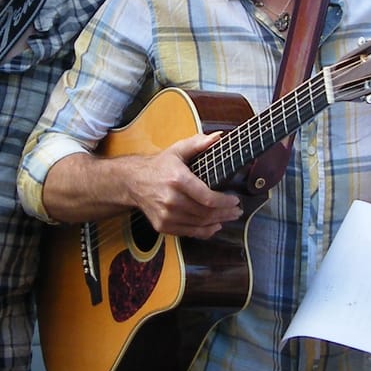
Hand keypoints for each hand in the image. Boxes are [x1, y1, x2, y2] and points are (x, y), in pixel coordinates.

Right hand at [120, 133, 241, 238]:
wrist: (133, 182)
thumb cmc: (159, 166)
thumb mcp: (177, 150)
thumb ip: (198, 143)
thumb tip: (218, 137)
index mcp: (177, 180)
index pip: (207, 197)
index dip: (225, 202)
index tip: (235, 200)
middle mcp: (171, 200)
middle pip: (206, 212)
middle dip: (226, 212)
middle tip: (237, 210)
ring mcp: (166, 215)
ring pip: (199, 224)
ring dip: (218, 221)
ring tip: (229, 216)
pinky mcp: (163, 225)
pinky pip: (189, 232)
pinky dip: (205, 231)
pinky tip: (214, 226)